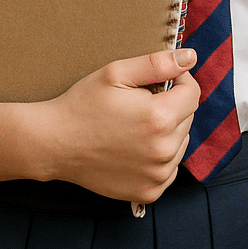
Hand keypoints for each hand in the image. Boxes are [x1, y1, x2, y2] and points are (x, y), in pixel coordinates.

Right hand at [40, 49, 198, 202]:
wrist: (54, 144)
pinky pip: (170, 166)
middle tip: (139, 103)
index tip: (157, 82)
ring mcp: (157, 175)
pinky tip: (135, 146)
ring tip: (135, 126)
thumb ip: (159, 63)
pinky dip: (160, 155)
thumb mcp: (117, 73)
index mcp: (159, 118)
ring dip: (167, 131)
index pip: (193, 93)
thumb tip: (191, 57)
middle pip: (187, 117)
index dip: (178, 81)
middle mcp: (164, 151)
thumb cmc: (84, 104)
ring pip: (181, 141)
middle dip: (171, 105)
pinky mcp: (149, 192)